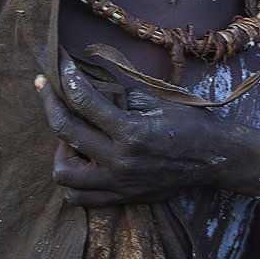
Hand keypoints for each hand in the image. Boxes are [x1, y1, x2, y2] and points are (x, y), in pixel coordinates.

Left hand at [37, 57, 259, 205]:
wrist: (212, 158)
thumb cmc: (186, 123)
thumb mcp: (154, 100)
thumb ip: (116, 95)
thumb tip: (83, 82)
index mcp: (132, 133)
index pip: (84, 101)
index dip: (67, 76)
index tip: (58, 60)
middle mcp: (121, 161)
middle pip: (65, 132)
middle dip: (50, 103)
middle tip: (47, 87)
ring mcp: (119, 184)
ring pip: (63, 173)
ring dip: (61, 150)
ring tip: (74, 136)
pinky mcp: (120, 198)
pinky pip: (78, 197)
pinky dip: (71, 180)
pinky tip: (79, 160)